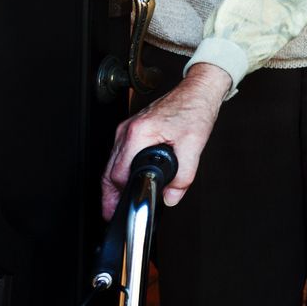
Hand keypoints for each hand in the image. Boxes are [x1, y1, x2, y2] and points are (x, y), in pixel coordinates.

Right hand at [99, 62, 231, 218]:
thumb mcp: (194, 146)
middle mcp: (128, 130)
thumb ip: (183, 176)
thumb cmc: (194, 111)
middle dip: (109, 194)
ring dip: (113, 182)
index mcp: (139, 134)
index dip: (119, 195)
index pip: (118, 174)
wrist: (197, 92)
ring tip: (115, 202)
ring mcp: (127, 128)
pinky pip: (120, 153)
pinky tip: (126, 179)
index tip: (116, 210)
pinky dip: (120, 169)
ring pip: (112, 162)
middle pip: (109, 170)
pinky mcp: (132, 128)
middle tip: (110, 213)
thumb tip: (171, 197)